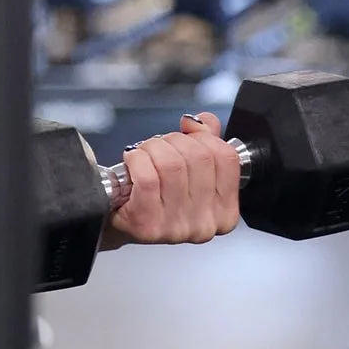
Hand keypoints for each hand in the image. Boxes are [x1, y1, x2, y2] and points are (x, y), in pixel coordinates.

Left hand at [104, 113, 240, 245]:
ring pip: (171, 164)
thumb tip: (204, 121)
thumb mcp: (188, 170)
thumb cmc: (156, 195)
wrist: (123, 219)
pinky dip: (136, 159)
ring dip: (152, 148)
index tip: (187, 137)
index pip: (225, 156)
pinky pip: (147, 178)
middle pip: (197, 156)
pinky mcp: (148, 225)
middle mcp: (205, 224)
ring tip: (144, 154)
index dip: (203, 136)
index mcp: (224, 211)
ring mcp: (177, 227)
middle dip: (173, 140)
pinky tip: (132, 162)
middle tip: (159, 146)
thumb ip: (204, 141)